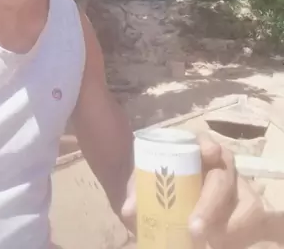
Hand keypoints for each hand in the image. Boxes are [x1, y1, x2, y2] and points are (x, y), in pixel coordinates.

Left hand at [120, 132, 268, 247]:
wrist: (180, 209)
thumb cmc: (162, 188)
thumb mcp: (148, 186)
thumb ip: (138, 192)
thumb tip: (129, 209)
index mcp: (193, 151)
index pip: (202, 140)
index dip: (206, 145)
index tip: (209, 152)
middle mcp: (219, 164)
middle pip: (222, 176)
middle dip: (210, 203)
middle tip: (193, 227)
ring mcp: (236, 184)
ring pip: (243, 199)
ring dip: (226, 223)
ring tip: (204, 240)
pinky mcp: (247, 205)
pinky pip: (250, 216)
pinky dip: (236, 231)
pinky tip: (218, 241)